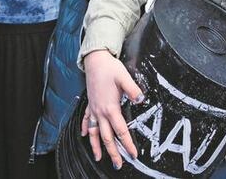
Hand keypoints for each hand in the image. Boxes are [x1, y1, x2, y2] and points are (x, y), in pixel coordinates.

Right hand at [82, 50, 142, 168]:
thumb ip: (133, 89)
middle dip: (113, 152)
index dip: (127, 144)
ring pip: (93, 132)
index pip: (121, 131)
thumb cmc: (109, 68)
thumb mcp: (124, 77)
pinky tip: (84, 136)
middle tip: (118, 164)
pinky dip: (84, 128)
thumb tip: (141, 100)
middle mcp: (100, 111)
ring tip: (98, 158)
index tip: (133, 154)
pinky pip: (85, 120)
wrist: (95, 60)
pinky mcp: (90, 104)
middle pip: (106, 137)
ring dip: (96, 146)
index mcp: (110, 107)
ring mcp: (93, 108)